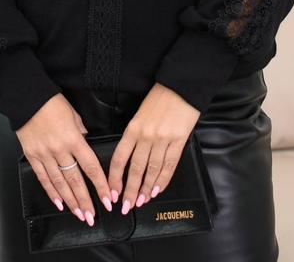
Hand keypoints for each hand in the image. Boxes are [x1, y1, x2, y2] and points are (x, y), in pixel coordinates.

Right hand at [15, 93, 115, 226]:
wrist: (27, 99)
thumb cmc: (52, 103)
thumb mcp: (74, 115)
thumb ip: (81, 132)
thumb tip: (85, 142)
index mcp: (74, 139)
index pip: (91, 167)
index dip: (100, 185)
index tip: (108, 199)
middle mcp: (60, 150)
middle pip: (75, 181)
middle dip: (85, 201)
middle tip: (92, 216)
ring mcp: (45, 155)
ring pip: (60, 184)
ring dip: (70, 202)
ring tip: (79, 215)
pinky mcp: (32, 156)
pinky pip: (43, 178)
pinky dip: (51, 192)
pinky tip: (58, 203)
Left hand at [107, 83, 200, 213]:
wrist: (181, 87)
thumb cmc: (159, 98)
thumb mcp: (140, 113)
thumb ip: (134, 133)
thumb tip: (129, 156)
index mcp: (133, 128)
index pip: (120, 158)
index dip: (115, 178)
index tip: (112, 192)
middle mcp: (146, 135)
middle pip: (135, 168)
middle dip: (130, 190)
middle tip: (126, 205)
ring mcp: (163, 139)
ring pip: (152, 170)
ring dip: (146, 188)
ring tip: (141, 201)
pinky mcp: (178, 141)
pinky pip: (169, 165)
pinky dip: (163, 180)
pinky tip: (157, 190)